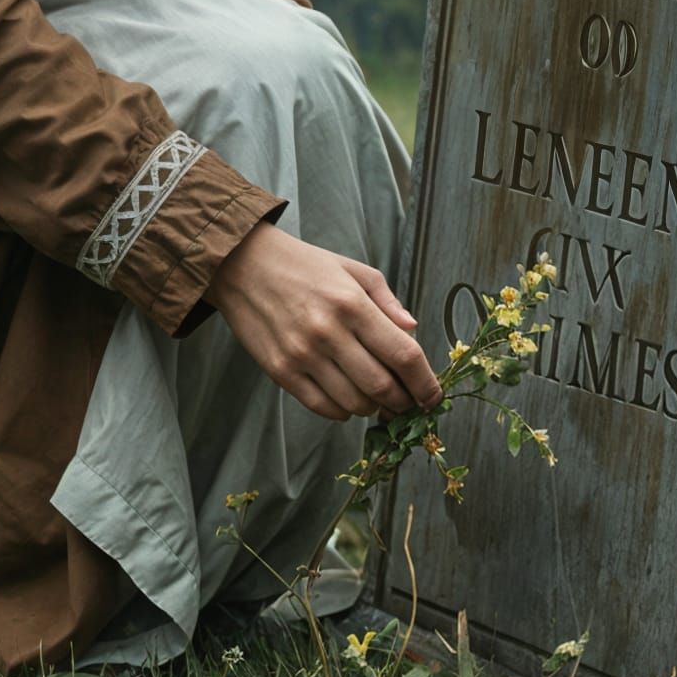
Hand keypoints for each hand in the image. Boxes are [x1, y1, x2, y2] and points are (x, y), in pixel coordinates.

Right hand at [204, 220, 443, 422]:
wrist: (242, 265)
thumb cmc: (304, 265)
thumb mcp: (351, 269)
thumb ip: (386, 300)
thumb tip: (413, 330)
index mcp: (352, 303)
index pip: (403, 354)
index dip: (425, 383)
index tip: (433, 396)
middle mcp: (328, 332)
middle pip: (382, 387)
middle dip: (403, 402)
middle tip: (408, 402)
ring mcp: (302, 355)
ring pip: (354, 403)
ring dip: (373, 408)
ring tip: (376, 398)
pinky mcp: (280, 372)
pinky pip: (322, 407)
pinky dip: (342, 411)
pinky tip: (347, 399)